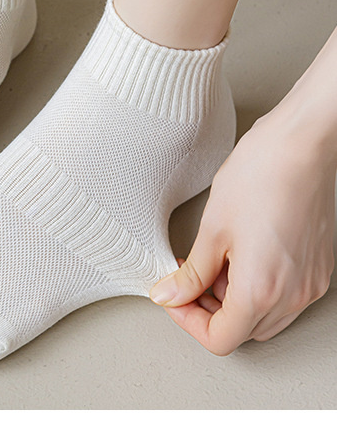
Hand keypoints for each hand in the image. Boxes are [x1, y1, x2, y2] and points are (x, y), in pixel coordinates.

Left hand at [149, 108, 335, 354]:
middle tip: (186, 276)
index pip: (220, 339)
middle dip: (207, 310)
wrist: (301, 145)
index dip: (188, 321)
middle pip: (243, 331)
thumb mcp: (212, 228)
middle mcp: (293, 296)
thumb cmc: (258, 176)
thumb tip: (168, 295)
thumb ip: (191, 272)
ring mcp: (310, 284)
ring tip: (210, 262)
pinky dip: (256, 287)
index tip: (173, 295)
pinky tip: (238, 254)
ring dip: (231, 300)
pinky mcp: (317, 268)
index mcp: (262, 291)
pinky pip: (283, 296)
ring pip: (264, 317)